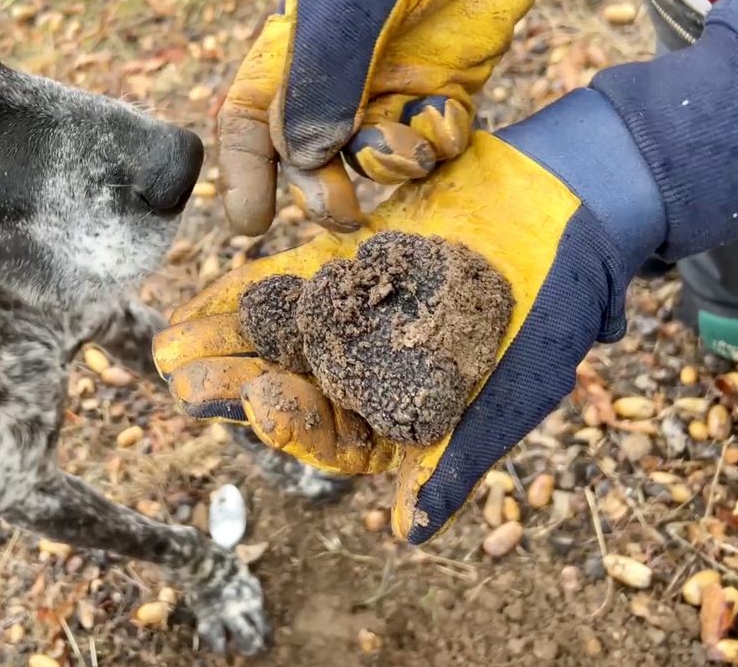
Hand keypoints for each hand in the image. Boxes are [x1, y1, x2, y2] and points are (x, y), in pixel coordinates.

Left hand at [158, 88, 666, 541]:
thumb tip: (404, 532)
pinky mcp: (337, 264)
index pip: (339, 438)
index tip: (264, 404)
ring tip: (170, 347)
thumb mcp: (514, 383)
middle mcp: (368, 373)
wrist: (567, 204)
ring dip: (223, 344)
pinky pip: (279, 282)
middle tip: (184, 382)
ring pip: (274, 339)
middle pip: (291, 388)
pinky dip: (241, 290)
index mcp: (407, 416)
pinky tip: (199, 298)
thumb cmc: (554, 305)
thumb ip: (455, 451)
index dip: (299, 427)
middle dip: (236, 387)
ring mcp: (348, 318)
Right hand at [219, 0, 571, 234]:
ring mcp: (387, 96)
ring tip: (409, 142)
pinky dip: (439, 143)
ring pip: (374, 161)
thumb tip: (302, 157)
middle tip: (339, 212)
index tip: (250, 221)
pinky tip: (448, 113)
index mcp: (290, 55)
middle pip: (309, 159)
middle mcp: (334, 84)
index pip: (250, 125)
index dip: (243, 176)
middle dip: (319, 191)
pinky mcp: (440, 101)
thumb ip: (323, 76)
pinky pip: (431, 148)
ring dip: (391, 165)